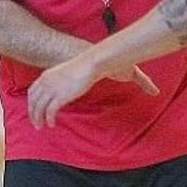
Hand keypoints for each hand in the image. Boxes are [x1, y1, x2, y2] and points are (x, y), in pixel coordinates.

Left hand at [28, 58, 157, 127]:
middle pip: (33, 97)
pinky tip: (51, 124)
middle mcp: (50, 79)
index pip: (37, 85)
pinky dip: (48, 118)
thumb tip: (153, 90)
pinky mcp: (60, 95)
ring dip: (38, 117)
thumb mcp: (103, 69)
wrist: (99, 59)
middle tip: (36, 122)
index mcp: (54, 72)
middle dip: (32, 110)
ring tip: (40, 126)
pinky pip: (49, 110)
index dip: (35, 97)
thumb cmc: (107, 62)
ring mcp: (54, 87)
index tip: (37, 106)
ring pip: (39, 106)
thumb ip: (107, 77)